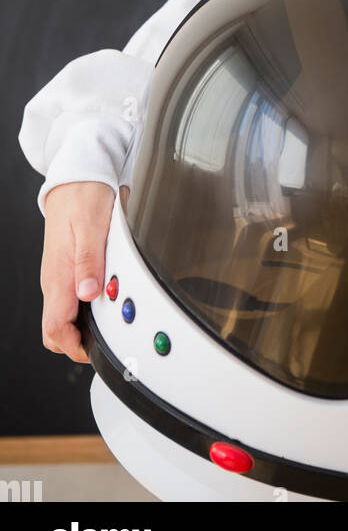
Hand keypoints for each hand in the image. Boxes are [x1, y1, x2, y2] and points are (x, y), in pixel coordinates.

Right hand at [40, 181, 128, 363]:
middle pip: (56, 330)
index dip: (73, 347)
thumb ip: (89, 263)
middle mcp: (55, 280)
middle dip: (77, 344)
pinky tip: (103, 302)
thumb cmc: (83, 198)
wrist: (76, 179)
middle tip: (105, 344)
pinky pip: (71, 300)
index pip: (55, 329)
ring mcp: (60, 276)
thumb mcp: (92, 227)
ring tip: (109, 324)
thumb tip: (89, 294)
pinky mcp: (67, 269)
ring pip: (64, 317)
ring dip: (82, 327)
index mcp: (58, 276)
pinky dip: (85, 310)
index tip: (95, 351)